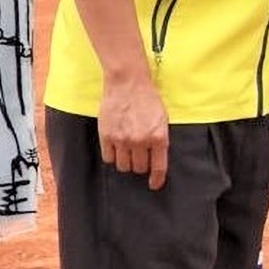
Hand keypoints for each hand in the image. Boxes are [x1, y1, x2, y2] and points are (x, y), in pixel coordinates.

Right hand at [97, 75, 169, 190]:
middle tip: (139, 157)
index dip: (157, 179)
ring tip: (127, 152)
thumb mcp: (162, 119)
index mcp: (158, 137)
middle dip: (140, 166)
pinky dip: (112, 156)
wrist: (128, 84)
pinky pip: (108, 158)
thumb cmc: (148, 99)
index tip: (154, 184)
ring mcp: (122, 140)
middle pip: (139, 168)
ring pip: (123, 165)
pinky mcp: (106, 136)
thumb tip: (156, 157)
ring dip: (126, 162)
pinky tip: (115, 148)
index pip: (159, 167)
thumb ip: (160, 139)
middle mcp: (140, 141)